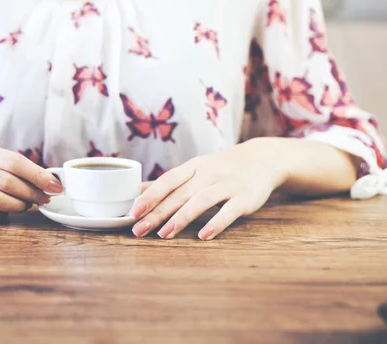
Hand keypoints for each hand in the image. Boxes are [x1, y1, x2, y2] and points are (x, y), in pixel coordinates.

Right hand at [0, 144, 62, 223]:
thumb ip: (8, 164)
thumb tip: (46, 178)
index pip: (13, 162)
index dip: (38, 174)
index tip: (55, 185)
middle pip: (8, 183)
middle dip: (33, 193)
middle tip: (44, 198)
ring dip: (20, 206)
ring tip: (26, 204)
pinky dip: (2, 215)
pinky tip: (4, 211)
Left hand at [131, 138, 289, 239]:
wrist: (262, 159)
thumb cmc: (220, 168)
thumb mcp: (194, 169)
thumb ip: (168, 183)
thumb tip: (137, 192)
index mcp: (192, 167)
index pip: (167, 181)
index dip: (149, 196)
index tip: (132, 212)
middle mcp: (208, 174)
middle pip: (179, 194)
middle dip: (157, 212)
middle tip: (139, 230)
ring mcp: (227, 185)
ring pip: (201, 201)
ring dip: (181, 218)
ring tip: (164, 234)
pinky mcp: (245, 198)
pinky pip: (229, 211)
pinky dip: (216, 223)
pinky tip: (203, 235)